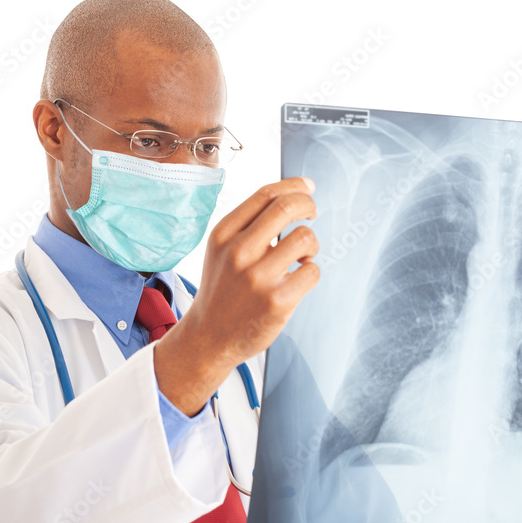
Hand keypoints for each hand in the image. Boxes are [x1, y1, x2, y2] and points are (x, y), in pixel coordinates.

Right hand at [155, 177, 319, 413]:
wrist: (209, 337)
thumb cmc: (223, 288)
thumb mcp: (222, 249)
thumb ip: (249, 224)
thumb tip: (294, 195)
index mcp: (223, 234)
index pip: (265, 195)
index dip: (293, 186)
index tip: (307, 188)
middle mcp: (238, 252)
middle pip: (287, 208)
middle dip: (308, 205)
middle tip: (312, 212)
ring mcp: (258, 277)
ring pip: (306, 238)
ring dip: (311, 244)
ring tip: (302, 256)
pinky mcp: (278, 301)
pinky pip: (312, 271)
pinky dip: (310, 272)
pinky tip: (297, 280)